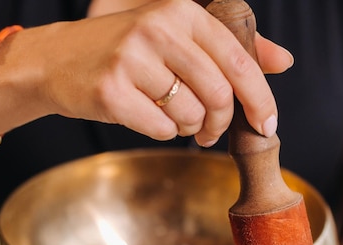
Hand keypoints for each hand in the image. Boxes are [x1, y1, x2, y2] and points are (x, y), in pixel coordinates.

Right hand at [21, 0, 292, 145]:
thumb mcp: (179, 38)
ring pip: (192, 115)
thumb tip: (285, 61)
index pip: (239, 63)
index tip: (267, 126)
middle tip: (210, 132)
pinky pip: (162, 129)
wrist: (57, 60)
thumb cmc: (127, 53)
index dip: (261, 100)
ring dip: (191, 128)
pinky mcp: (111, 89)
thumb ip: (231, 50)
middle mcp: (158, 29)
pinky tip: (148, 117)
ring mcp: (131, 58)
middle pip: (219, 94)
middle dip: (222, 123)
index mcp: (182, 13)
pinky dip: (163, 132)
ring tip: (174, 118)